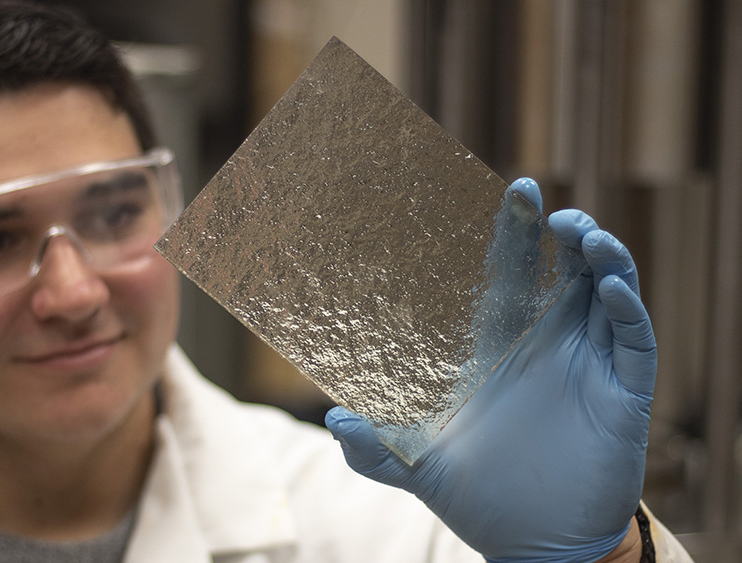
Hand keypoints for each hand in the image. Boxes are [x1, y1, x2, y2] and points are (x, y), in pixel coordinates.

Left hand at [325, 178, 654, 561]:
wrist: (529, 544)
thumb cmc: (476, 493)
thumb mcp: (415, 465)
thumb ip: (373, 449)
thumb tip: (333, 421)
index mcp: (502, 346)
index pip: (514, 274)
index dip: (517, 233)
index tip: (515, 191)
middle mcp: (549, 344)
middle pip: (568, 269)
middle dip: (567, 231)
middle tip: (549, 211)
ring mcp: (589, 365)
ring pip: (609, 292)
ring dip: (605, 259)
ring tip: (584, 237)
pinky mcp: (624, 394)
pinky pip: (635, 341)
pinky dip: (628, 310)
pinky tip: (613, 289)